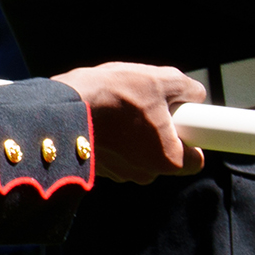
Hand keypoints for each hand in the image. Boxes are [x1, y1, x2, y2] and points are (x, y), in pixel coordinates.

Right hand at [57, 62, 204, 182]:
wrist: (59, 108)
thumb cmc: (114, 95)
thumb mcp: (162, 80)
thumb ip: (188, 89)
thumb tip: (195, 94)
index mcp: (169, 160)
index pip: (195, 158)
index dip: (192, 135)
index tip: (181, 119)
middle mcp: (145, 175)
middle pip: (166, 153)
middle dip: (161, 131)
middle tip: (146, 105)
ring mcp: (119, 174)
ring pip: (139, 152)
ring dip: (135, 132)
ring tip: (120, 107)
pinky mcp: (97, 168)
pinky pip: (116, 151)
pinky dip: (114, 136)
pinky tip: (103, 116)